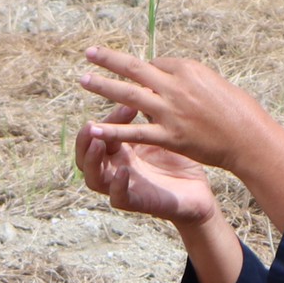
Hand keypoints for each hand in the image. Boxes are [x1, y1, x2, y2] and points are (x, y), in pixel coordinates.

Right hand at [74, 104, 220, 226]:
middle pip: (86, 153)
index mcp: (120, 148)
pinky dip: (117, 185)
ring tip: (97, 143)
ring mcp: (123, 185)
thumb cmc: (181, 160)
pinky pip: (117, 198)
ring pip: (92, 177)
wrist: (199, 192)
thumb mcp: (164, 132)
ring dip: (92, 160)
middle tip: (89, 124)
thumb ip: (152, 112)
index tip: (127, 103)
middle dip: (84, 138)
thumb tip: (149, 79)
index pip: (101, 130)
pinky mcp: (136, 202)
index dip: (110, 116)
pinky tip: (123, 171)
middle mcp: (115, 166)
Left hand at [76, 49, 283, 230]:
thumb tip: (165, 75)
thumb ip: (185, 79)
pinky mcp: (169, 136)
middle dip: (109, 60)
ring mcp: (170, 111)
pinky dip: (113, 130)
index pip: (156, 64)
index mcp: (187, 69)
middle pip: (135, 69)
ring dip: (103, 85)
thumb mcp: (212, 83)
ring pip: (129, 95)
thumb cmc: (236, 110)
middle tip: (89, 53)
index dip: (146, 70)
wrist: (248, 137)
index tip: (139, 75)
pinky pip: (135, 132)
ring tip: (83, 79)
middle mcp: (175, 86)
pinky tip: (94, 127)